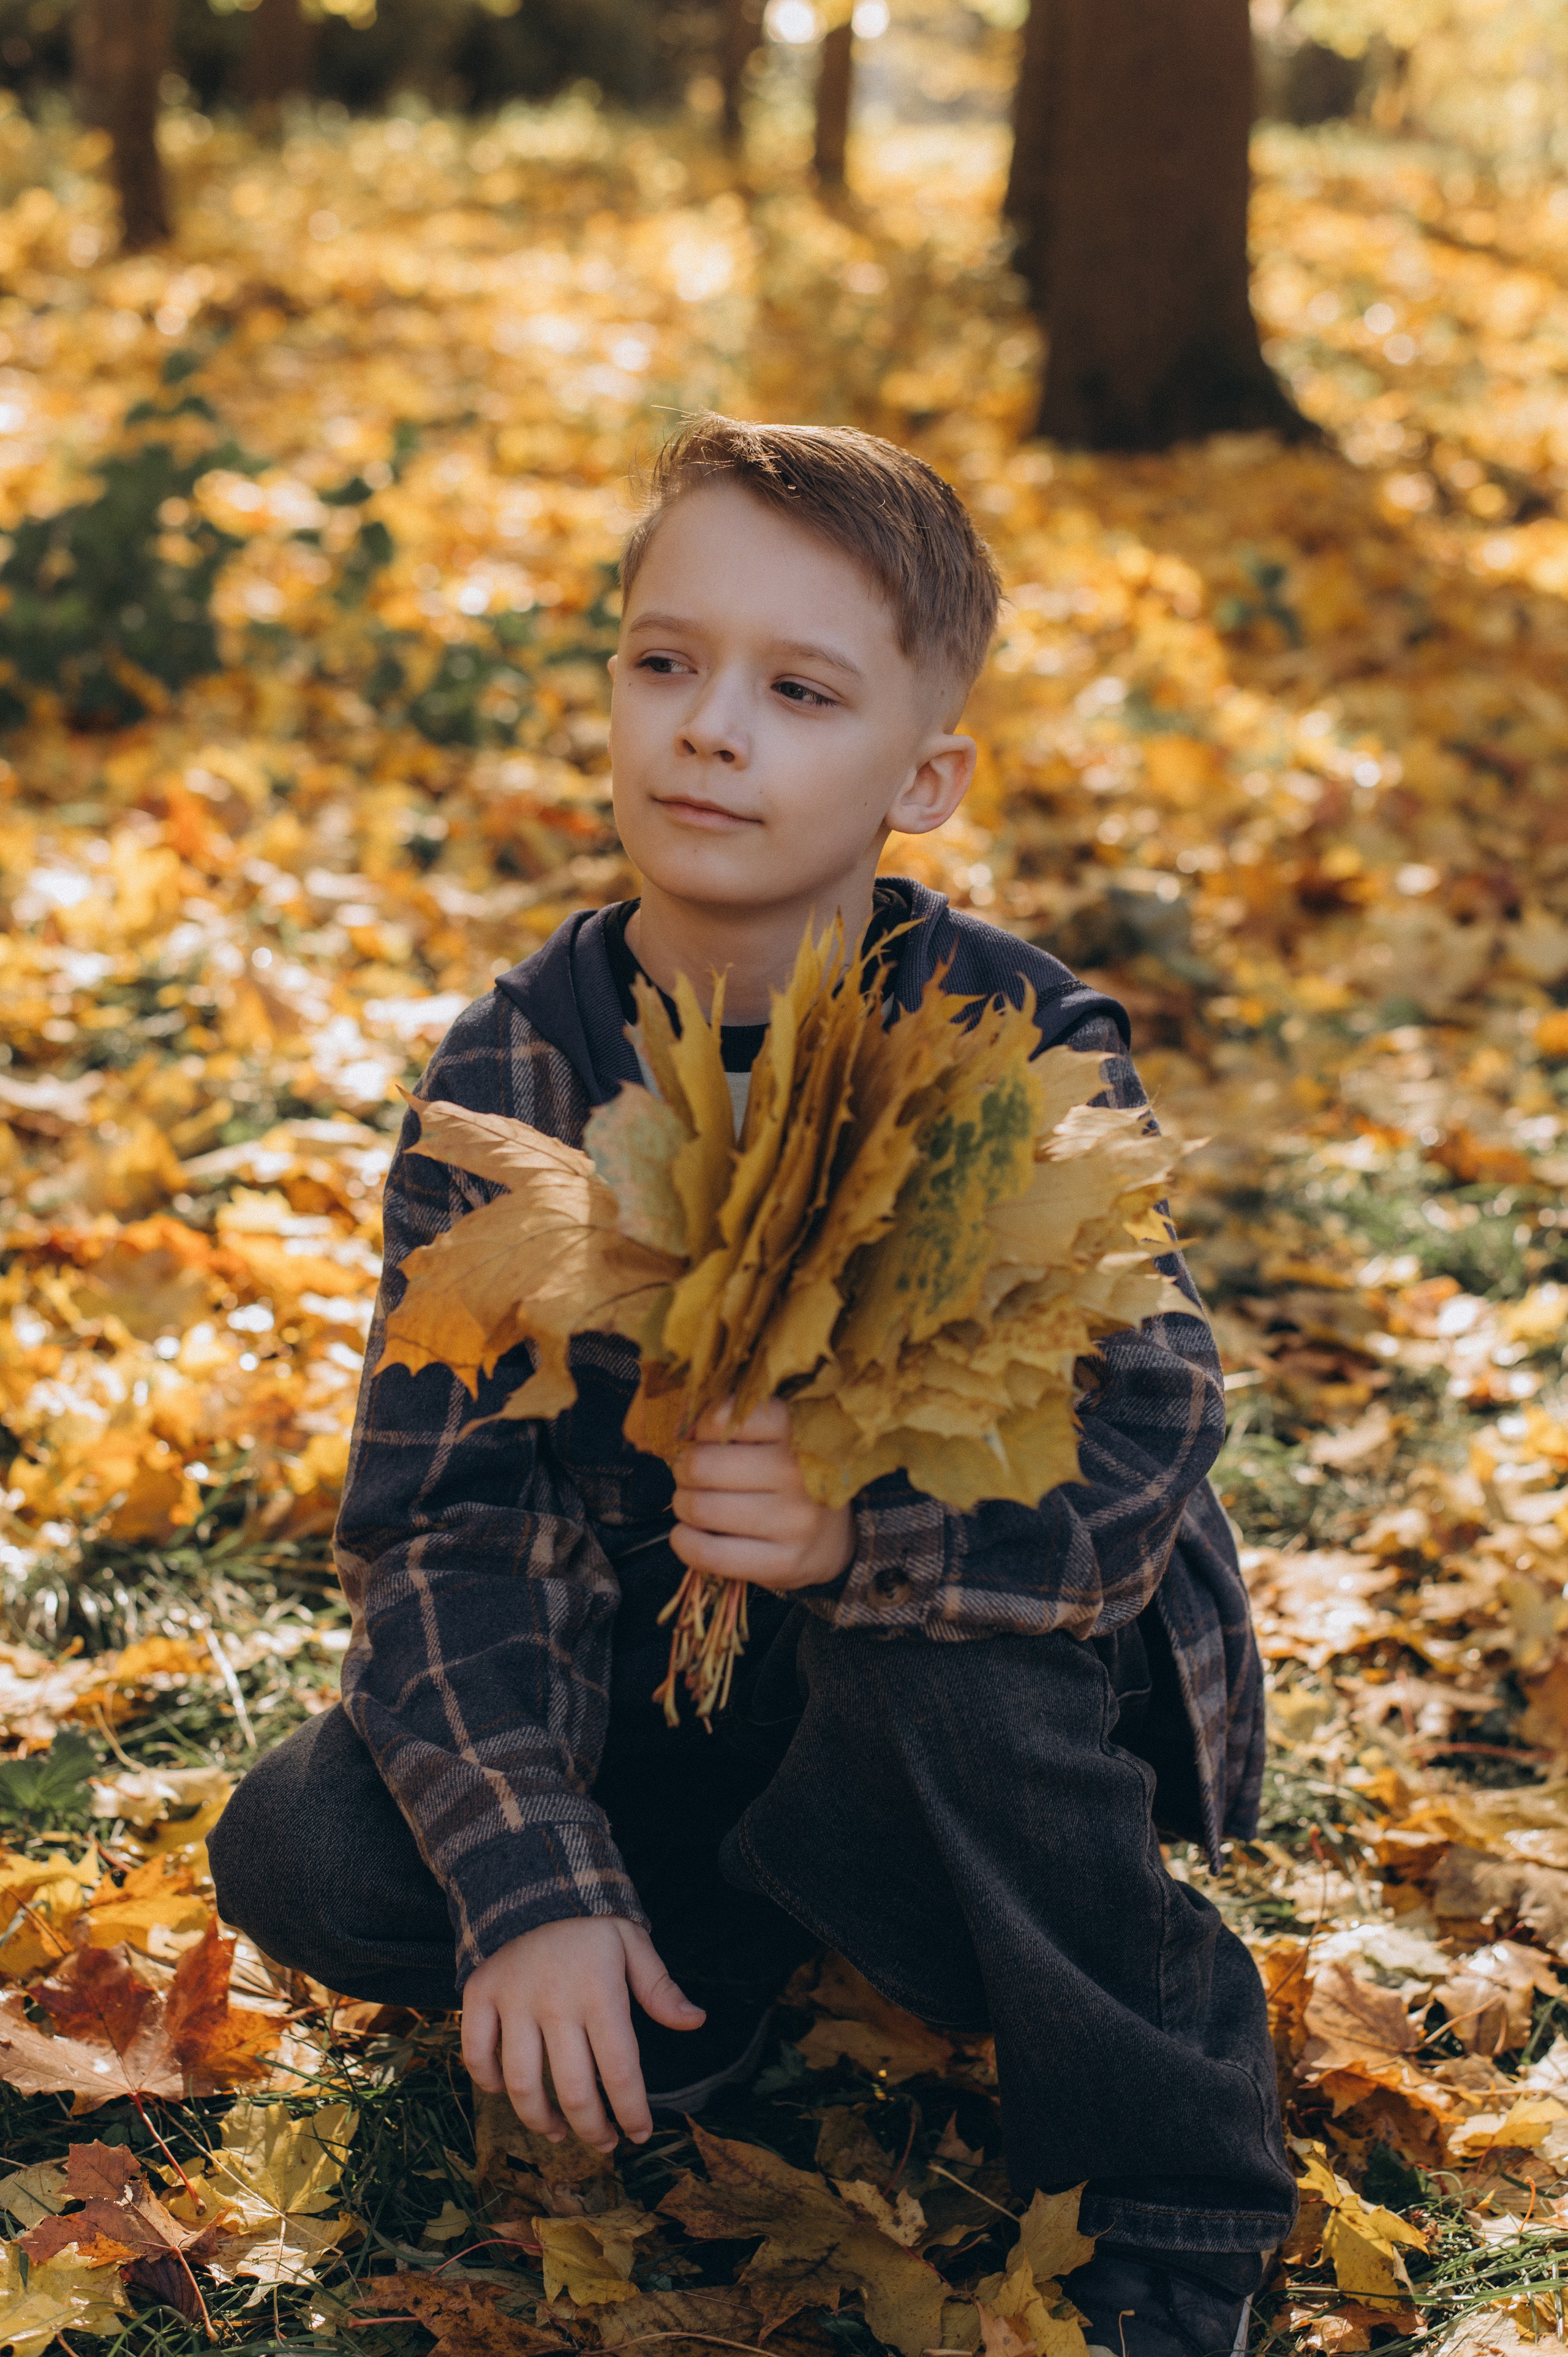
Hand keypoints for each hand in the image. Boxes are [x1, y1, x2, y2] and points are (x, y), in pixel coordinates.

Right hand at [461, 1916, 702, 2151]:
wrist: (530, 1877)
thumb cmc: (589, 1920)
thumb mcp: (632, 1942)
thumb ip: (659, 1987)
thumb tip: (696, 2021)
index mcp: (600, 1991)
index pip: (621, 2070)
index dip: (632, 2112)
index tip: (640, 2134)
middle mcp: (555, 2001)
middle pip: (574, 2089)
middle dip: (593, 2130)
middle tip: (604, 2145)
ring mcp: (513, 1999)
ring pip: (522, 2083)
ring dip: (540, 2120)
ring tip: (558, 2133)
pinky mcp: (480, 1994)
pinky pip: (477, 2053)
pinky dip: (488, 2081)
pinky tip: (507, 2091)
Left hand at [670, 1396, 854, 1591]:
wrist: (830, 1539)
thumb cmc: (788, 1478)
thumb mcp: (776, 1438)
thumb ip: (734, 1424)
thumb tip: (683, 1430)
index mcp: (798, 1430)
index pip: (728, 1418)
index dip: (703, 1426)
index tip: (707, 1437)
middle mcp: (799, 1474)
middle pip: (702, 1465)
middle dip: (685, 1470)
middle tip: (692, 1475)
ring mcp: (793, 1522)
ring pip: (700, 1509)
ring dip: (683, 1505)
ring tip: (694, 1504)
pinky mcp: (782, 1563)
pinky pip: (708, 1553)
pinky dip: (684, 1542)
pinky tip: (688, 1534)